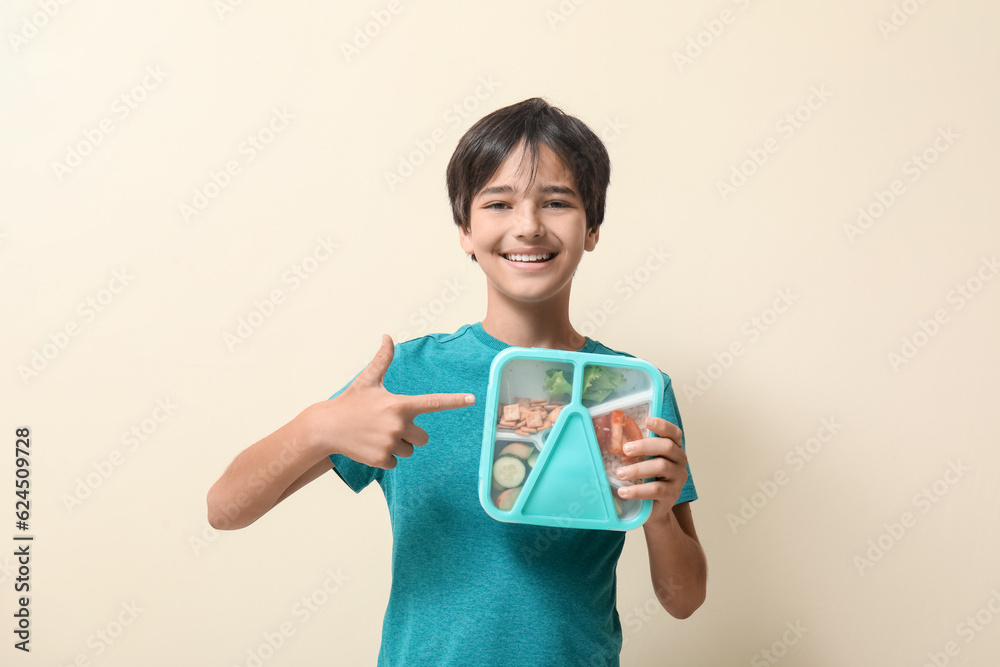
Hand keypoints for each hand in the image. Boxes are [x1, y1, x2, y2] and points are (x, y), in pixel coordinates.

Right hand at [308, 334, 475, 468]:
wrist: (326, 427)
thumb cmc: (350, 402)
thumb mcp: (367, 380)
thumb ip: (382, 360)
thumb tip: (387, 336)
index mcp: (399, 404)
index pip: (433, 402)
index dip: (454, 400)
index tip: (472, 399)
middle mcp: (398, 424)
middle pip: (423, 437)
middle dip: (411, 434)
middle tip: (389, 426)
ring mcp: (390, 443)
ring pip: (409, 450)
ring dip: (397, 445)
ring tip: (376, 435)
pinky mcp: (381, 458)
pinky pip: (395, 461)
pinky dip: (385, 456)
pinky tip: (370, 446)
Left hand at [613, 416, 687, 523]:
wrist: (654, 508)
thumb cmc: (646, 479)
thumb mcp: (643, 461)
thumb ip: (635, 449)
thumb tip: (611, 437)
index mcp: (673, 447)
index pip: (673, 432)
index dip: (662, 425)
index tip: (647, 421)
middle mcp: (679, 460)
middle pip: (666, 447)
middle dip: (644, 445)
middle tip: (625, 449)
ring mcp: (678, 477)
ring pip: (661, 467)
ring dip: (638, 469)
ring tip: (620, 474)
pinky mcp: (672, 494)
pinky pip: (655, 489)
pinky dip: (637, 490)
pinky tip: (623, 492)